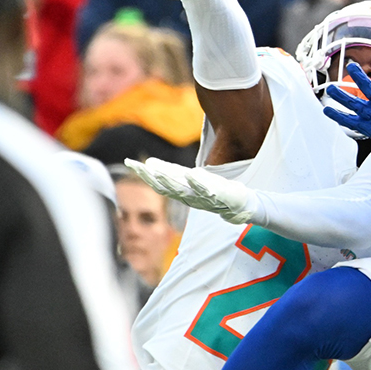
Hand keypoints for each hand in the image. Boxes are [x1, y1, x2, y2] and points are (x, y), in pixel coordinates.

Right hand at [125, 157, 258, 223]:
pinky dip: (198, 183)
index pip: (159, 184)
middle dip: (152, 178)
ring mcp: (205, 199)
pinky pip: (207, 191)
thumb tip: (150, 162)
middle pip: (168, 188)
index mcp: (183, 193)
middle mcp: (190, 198)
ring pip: (184, 191)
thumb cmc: (214, 192)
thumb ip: (172, 172)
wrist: (241, 206)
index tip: (130, 163)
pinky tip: (191, 174)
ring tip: (158, 171)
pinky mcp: (220, 197)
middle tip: (139, 167)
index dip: (145, 174)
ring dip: (171, 181)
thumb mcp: (192, 181)